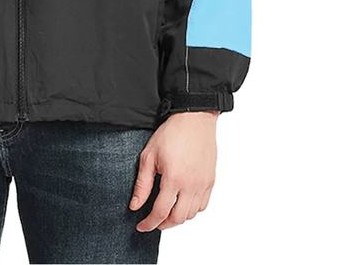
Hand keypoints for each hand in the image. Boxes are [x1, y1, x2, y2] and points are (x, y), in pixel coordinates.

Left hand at [129, 111, 219, 229]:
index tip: (141, 226)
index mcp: (174, 179)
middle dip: (163, 224)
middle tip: (153, 222)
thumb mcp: (149, 156)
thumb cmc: (171, 133)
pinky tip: (182, 204)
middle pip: (178, 218)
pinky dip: (191, 210)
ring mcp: (203, 184)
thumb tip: (135, 205)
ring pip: (191, 214)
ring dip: (177, 218)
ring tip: (166, 212)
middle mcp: (191, 185)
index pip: (160, 212)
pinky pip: (202, 205)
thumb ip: (142, 184)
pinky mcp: (210, 181)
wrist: (194, 119)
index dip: (149, 223)